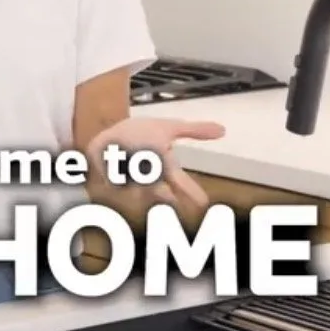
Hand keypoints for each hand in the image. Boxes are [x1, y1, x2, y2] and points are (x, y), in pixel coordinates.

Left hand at [87, 115, 225, 218]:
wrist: (111, 134)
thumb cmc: (143, 135)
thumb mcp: (169, 127)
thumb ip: (195, 131)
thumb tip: (223, 130)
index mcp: (164, 169)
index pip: (181, 184)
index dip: (192, 193)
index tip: (203, 203)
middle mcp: (148, 181)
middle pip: (157, 193)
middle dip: (160, 195)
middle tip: (164, 194)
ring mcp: (127, 182)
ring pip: (134, 188)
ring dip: (135, 180)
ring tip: (132, 167)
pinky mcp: (106, 181)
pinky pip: (111, 179)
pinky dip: (112, 172)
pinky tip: (112, 165)